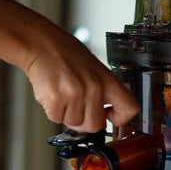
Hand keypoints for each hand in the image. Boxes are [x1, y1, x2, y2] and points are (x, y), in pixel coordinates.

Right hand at [24, 34, 138, 132]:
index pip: (129, 109)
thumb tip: (103, 115)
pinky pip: (56, 118)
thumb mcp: (94, 68)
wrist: (41, 43)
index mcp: (107, 80)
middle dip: (84, 120)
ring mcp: (75, 94)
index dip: (120, 118)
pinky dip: (52, 110)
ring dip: (65, 113)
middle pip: (95, 126)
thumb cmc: (65, 53)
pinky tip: (53, 93)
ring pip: (74, 124)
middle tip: (76, 105)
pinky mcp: (55, 99)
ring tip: (62, 93)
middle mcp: (94, 88)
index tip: (110, 116)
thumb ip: (102, 91)